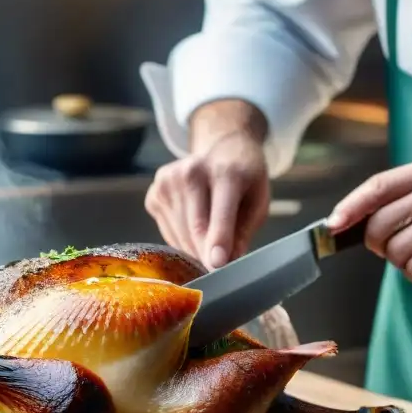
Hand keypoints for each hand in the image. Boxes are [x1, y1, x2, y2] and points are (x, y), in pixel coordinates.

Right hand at [145, 102, 269, 268]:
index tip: (216, 264)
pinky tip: (193, 227)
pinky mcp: (154, 194)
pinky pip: (168, 233)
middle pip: (196, 228)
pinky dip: (182, 240)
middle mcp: (192, 172)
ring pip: (180, 235)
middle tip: (218, 265)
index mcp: (227, 172)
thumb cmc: (244, 178)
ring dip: (195, 249)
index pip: (220, 212)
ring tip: (209, 239)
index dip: (219, 240)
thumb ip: (244, 232)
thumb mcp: (258, 202)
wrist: (221, 147)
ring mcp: (168, 182)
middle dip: (207, 254)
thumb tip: (228, 261)